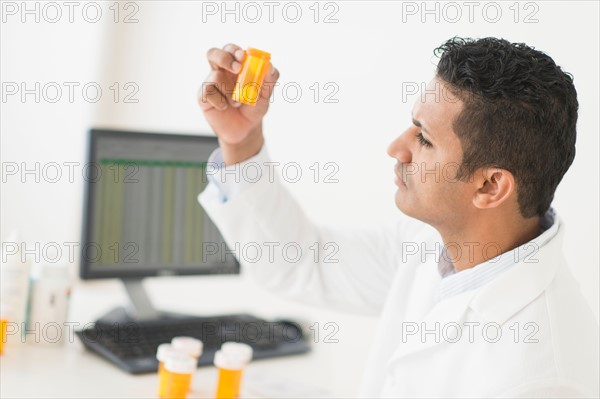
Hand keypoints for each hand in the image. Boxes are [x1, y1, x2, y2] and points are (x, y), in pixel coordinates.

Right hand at [198, 43, 279, 164]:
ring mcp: (210, 83)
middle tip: (237, 69)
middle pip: (213, 53)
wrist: (245, 130)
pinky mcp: (203, 97)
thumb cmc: (254, 108)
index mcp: (235, 66)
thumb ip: (269, 79)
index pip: (230, 50)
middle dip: (224, 58)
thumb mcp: (265, 94)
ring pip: (215, 76)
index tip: (242, 57)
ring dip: (229, 90)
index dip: (234, 50)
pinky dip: (220, 101)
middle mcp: (221, 71)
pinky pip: (208, 92)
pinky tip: (224, 108)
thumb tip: (270, 65)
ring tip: (237, 103)